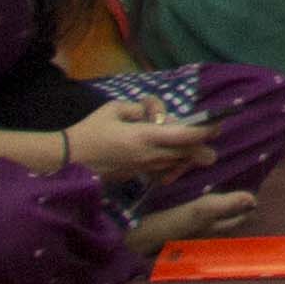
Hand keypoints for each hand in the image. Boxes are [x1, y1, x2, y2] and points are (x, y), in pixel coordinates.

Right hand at [68, 98, 216, 179]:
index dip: (204, 130)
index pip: (184, 135)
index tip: (219, 123)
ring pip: (175, 162)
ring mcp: (142, 168)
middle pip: (185, 153)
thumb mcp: (115, 109)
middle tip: (216, 138)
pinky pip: (161, 170)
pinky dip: (173, 165)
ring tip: (202, 150)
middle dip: (203, 147)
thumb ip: (141, 109)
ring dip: (188, 155)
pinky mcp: (135, 175)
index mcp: (144, 137)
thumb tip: (157, 113)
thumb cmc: (89, 132)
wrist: (65, 162)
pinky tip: (178, 162)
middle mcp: (148, 155)